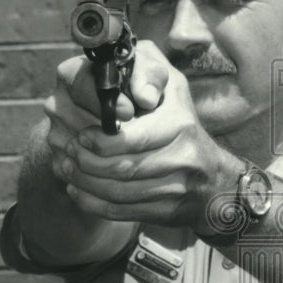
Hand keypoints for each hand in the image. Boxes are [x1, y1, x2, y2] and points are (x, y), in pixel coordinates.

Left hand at [59, 42, 240, 230]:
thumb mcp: (173, 84)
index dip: (101, 141)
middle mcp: (184, 156)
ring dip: (85, 183)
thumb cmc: (182, 122)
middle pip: (122, 168)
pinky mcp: (167, 213)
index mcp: (181, 122)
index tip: (81, 136)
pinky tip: (77, 191)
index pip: (133, 137)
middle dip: (87, 163)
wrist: (215, 179)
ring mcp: (177, 188)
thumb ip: (147, 70)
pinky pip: (122, 211)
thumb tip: (136, 90)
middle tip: (68, 152)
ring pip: (118, 192)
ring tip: (67, 169)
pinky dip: (93, 203)